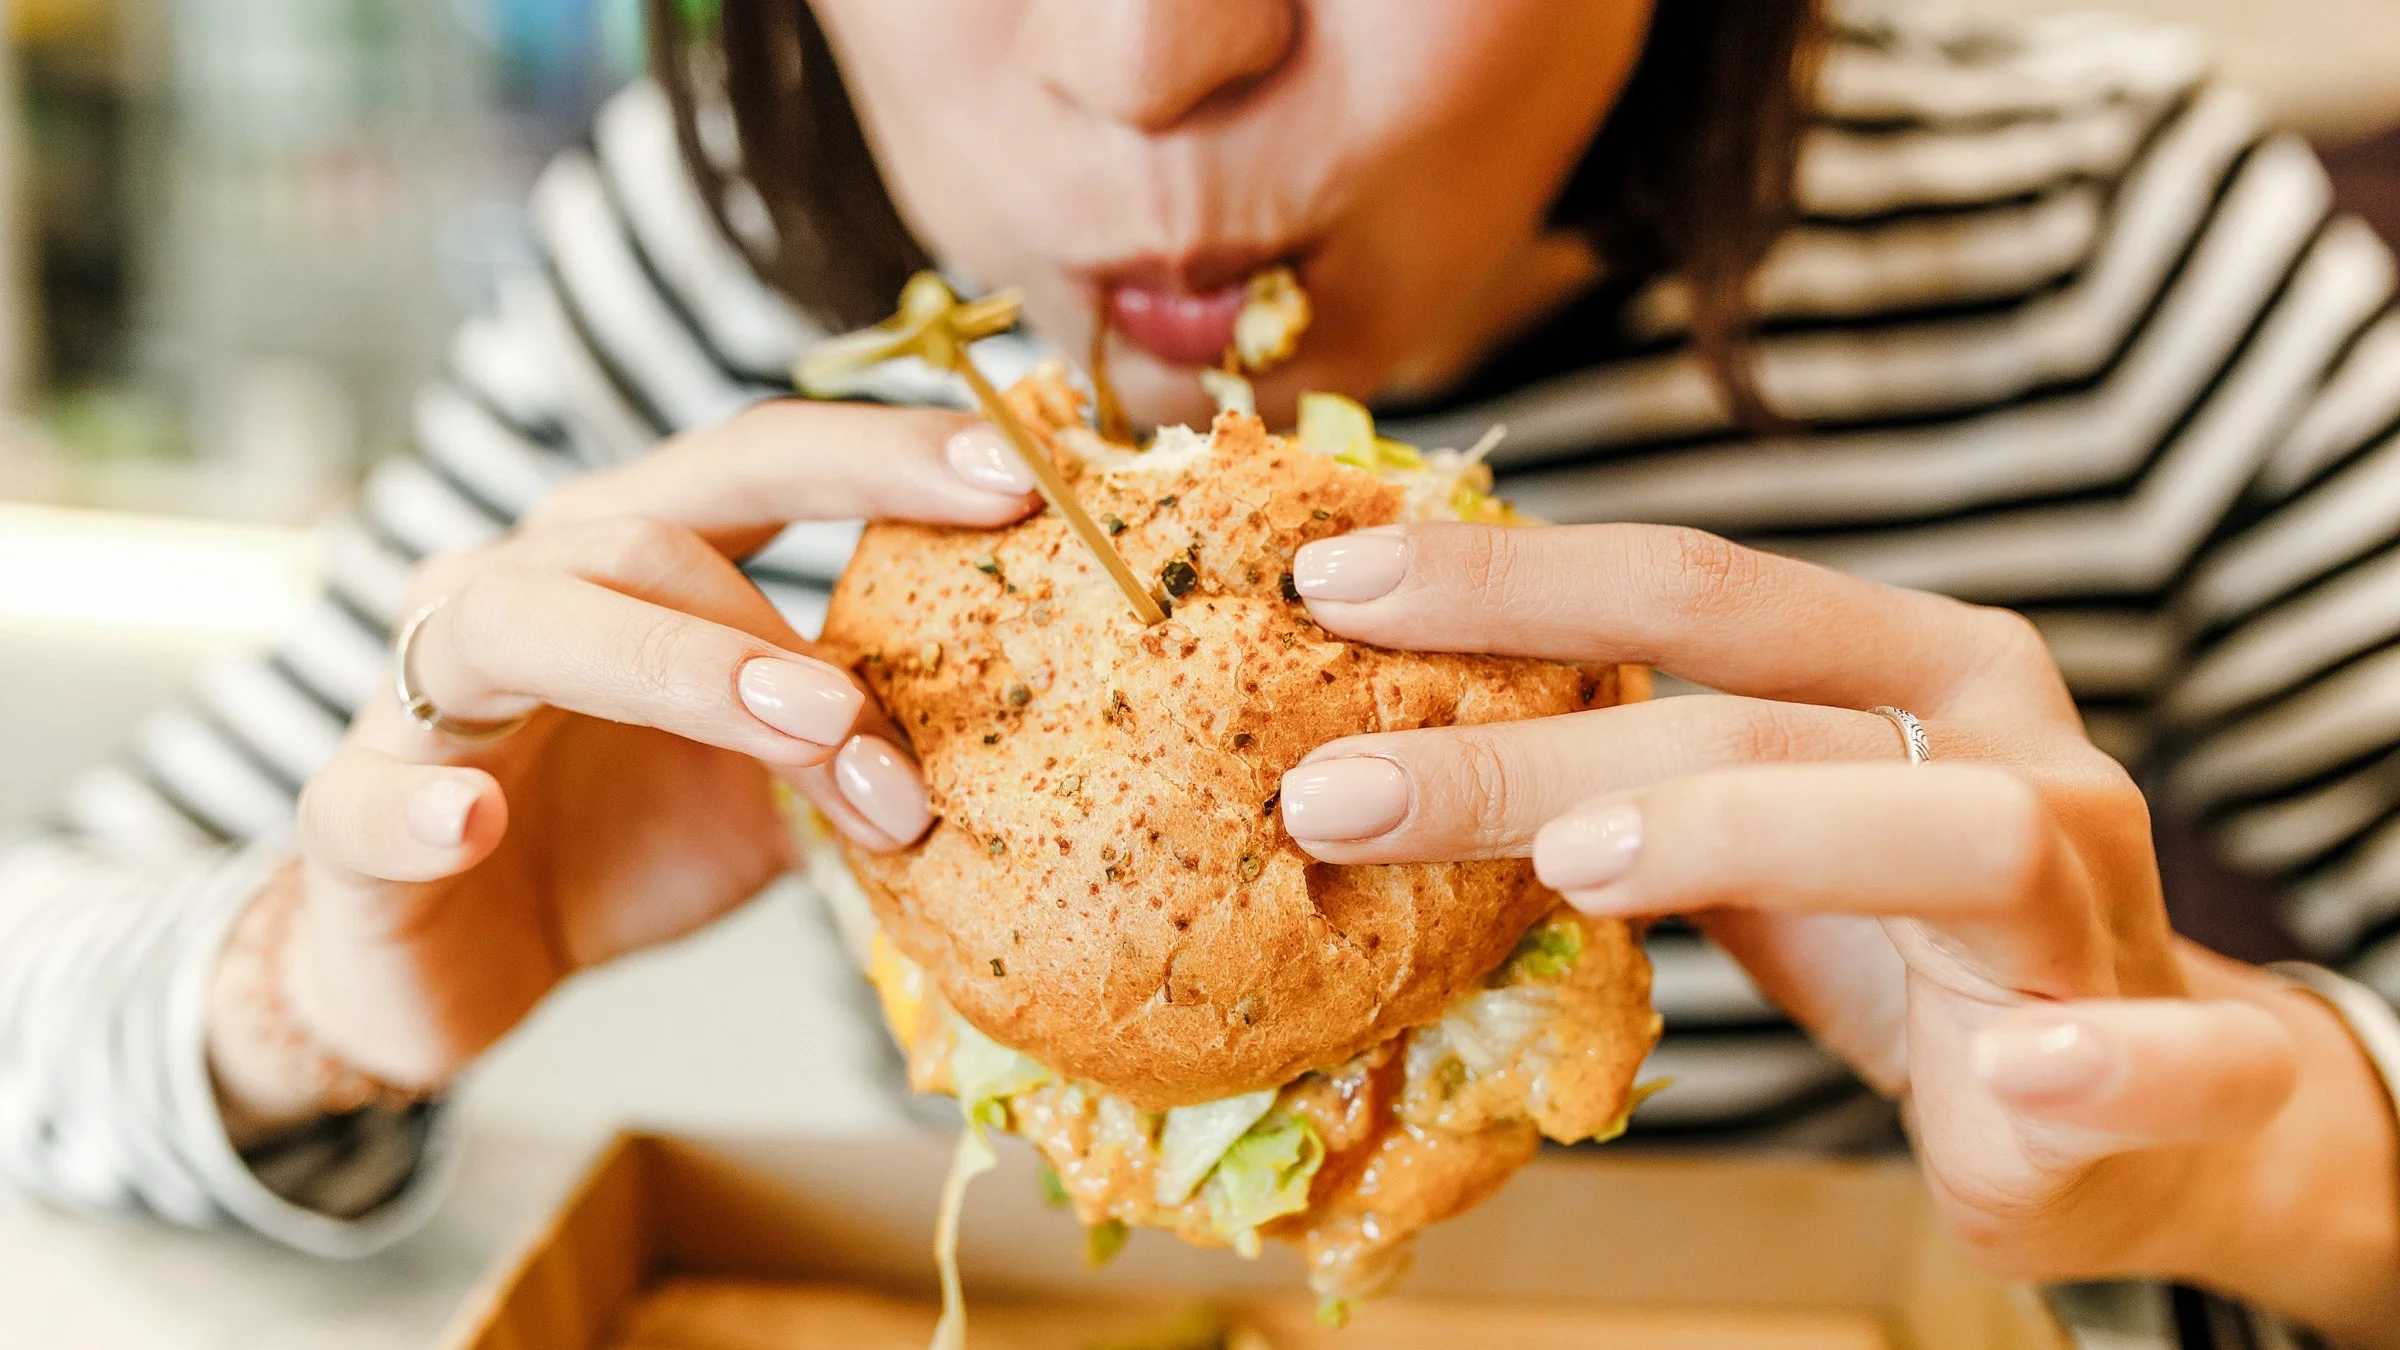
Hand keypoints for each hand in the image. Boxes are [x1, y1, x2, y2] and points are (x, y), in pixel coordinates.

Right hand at [208, 402, 1041, 1128]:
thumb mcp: (771, 788)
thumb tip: (1026, 727)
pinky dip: (421, 805)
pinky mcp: (352, 815)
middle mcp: (524, 585)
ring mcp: (426, 692)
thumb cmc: (621, 840)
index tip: (1015, 472)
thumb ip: (861, 742)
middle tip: (887, 703)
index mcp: (632, 559)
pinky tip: (472, 824)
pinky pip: (371, 796)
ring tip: (801, 735)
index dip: (877, 454)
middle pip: (646, 532)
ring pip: (523, 624)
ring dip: (675, 673)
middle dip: (782, 619)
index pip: (755, 464)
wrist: (453, 964)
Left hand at [1275, 522, 2399, 1342]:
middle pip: (1758, 714)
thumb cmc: (1904, 935)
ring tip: (1575, 869)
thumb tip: (1385, 747)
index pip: (1696, 587)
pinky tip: (2015, 1072)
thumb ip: (1628, 782)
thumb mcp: (1752, 840)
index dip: (1513, 581)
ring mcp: (2095, 885)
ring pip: (1951, 831)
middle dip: (1533, 747)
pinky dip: (2102, 1063)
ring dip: (1752, 838)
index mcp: (1911, 659)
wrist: (2137, 1100)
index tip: (1328, 589)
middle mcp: (2008, 738)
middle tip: (1337, 792)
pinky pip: (2170, 1052)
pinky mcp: (2178, 1049)